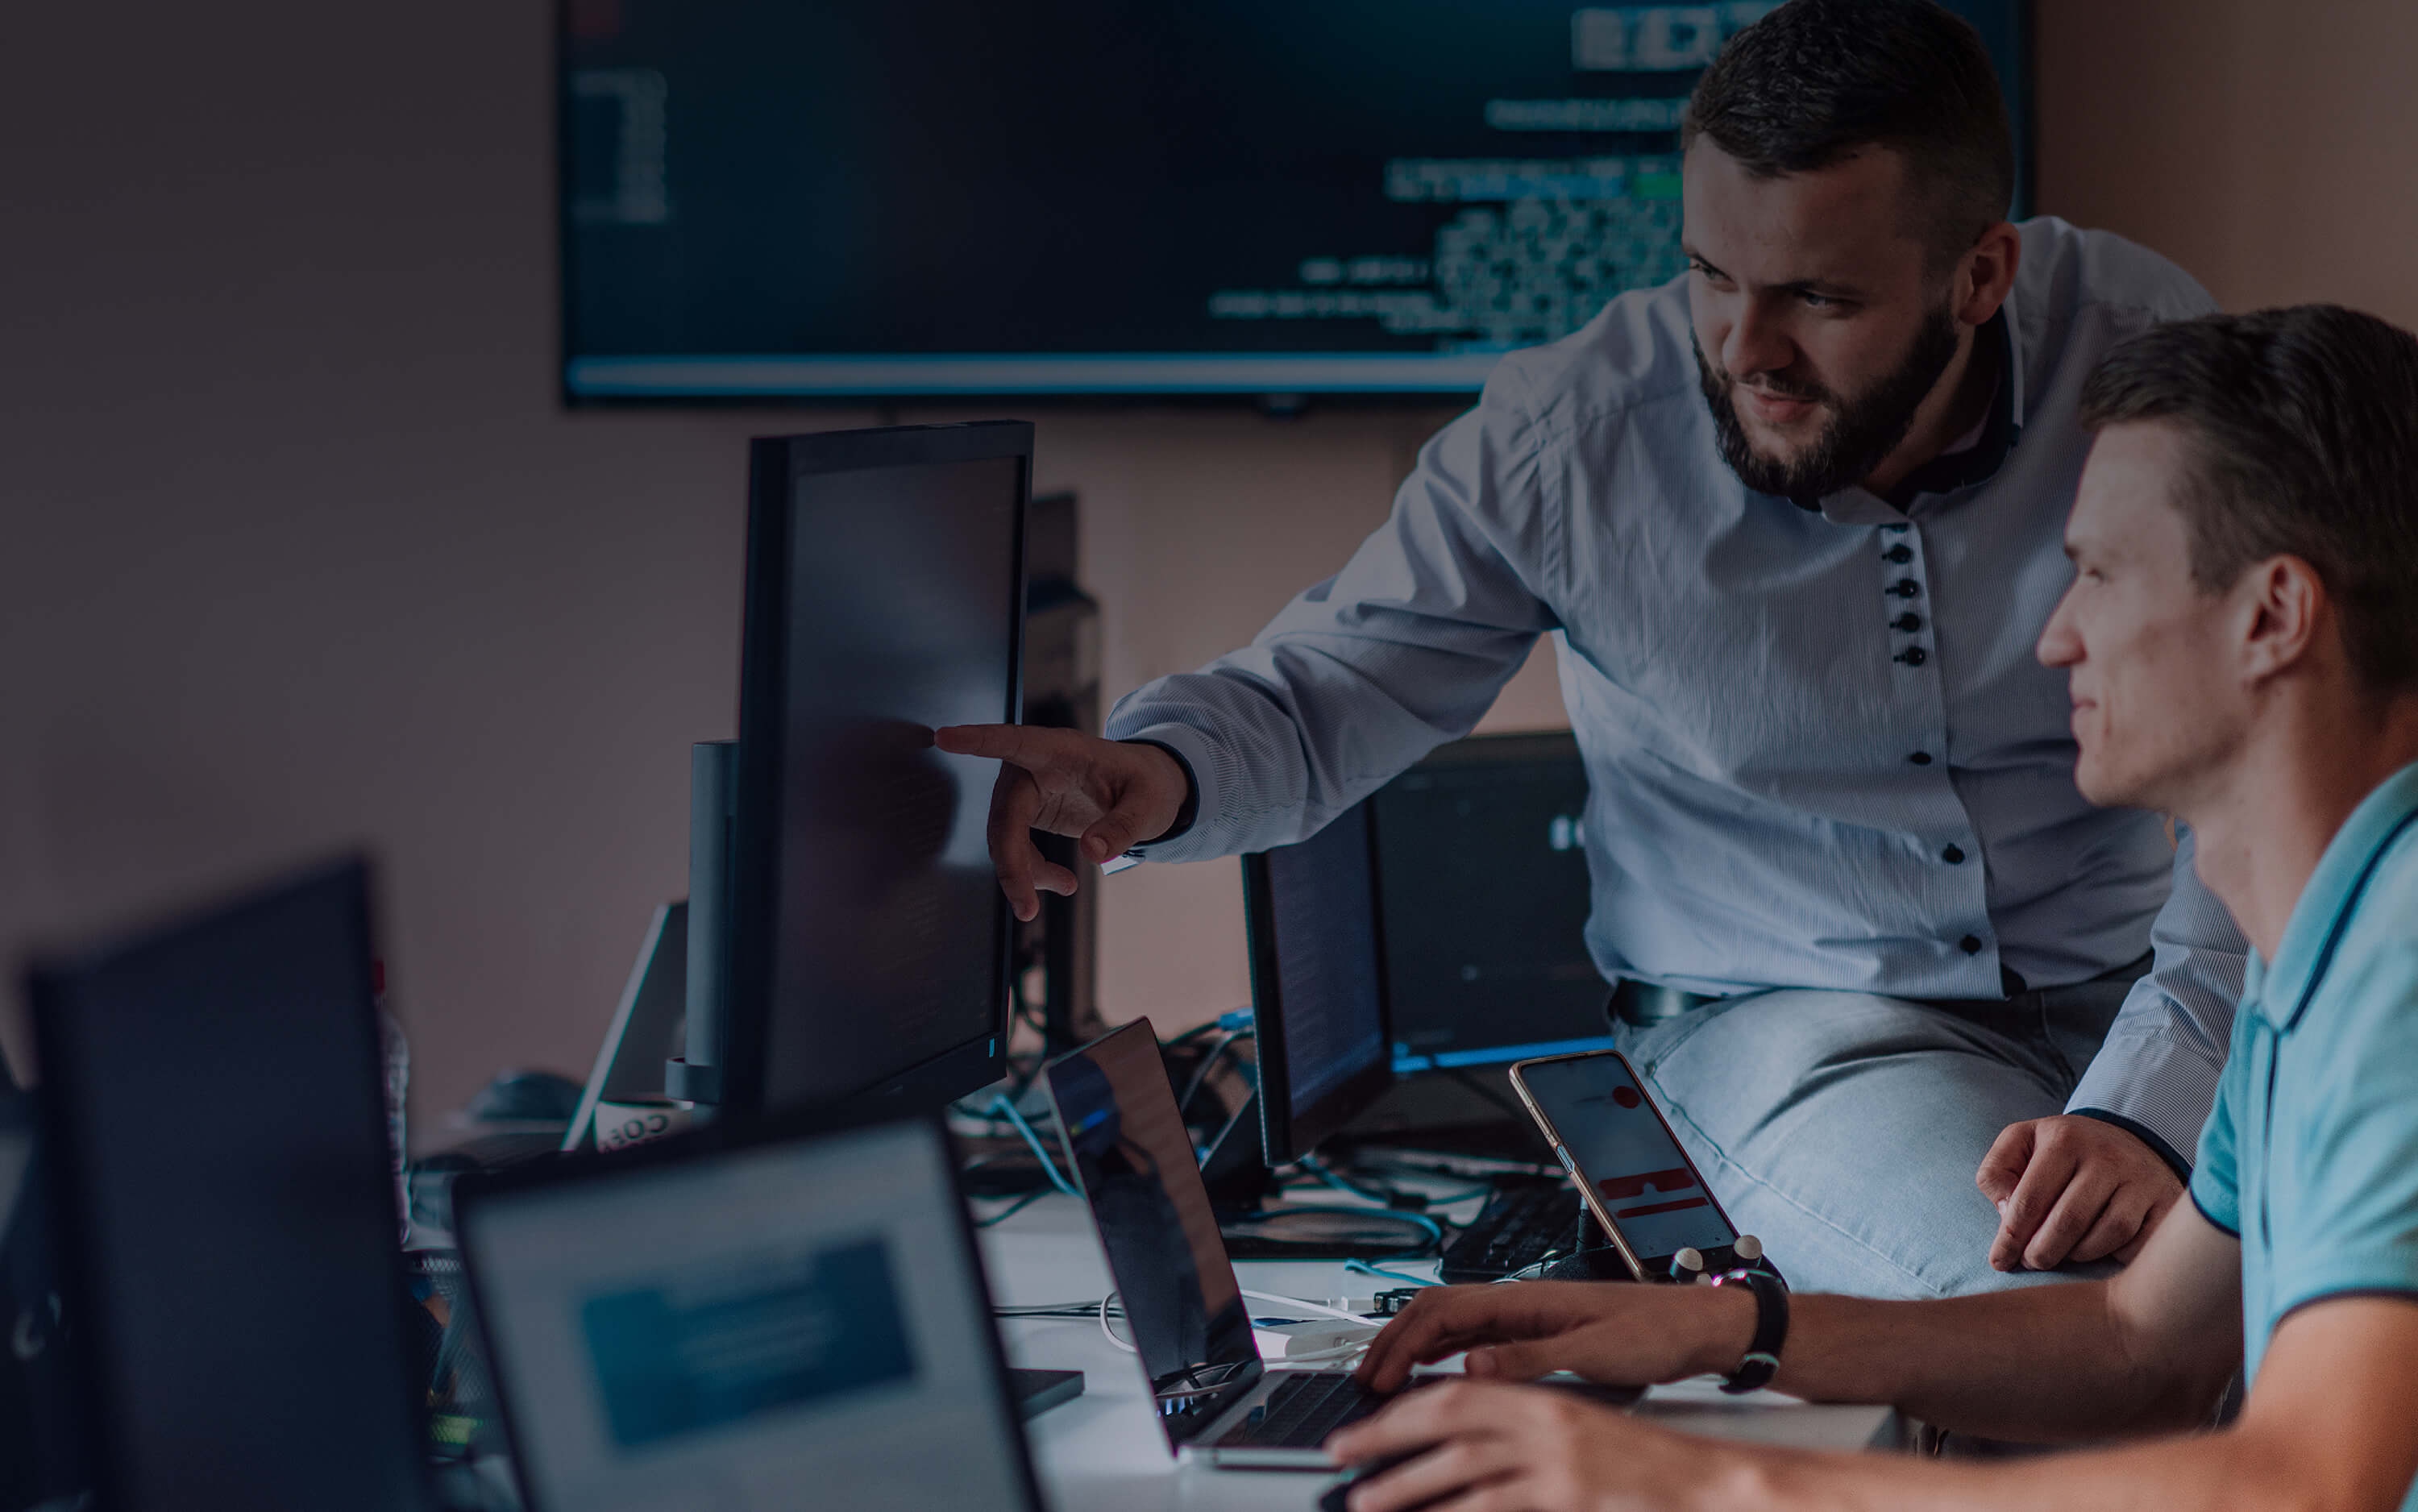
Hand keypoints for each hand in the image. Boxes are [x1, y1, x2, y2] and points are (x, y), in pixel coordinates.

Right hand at [930, 725, 1188, 921]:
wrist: (1148, 791)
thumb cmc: (1149, 784)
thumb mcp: (1151, 805)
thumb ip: (1124, 827)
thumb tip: (1092, 854)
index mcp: (1063, 750)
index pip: (1015, 741)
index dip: (979, 739)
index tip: (945, 736)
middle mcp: (1036, 766)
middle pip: (1005, 813)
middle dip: (1011, 861)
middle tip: (1026, 906)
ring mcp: (1029, 790)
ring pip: (1005, 836)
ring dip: (1023, 872)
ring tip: (1065, 889)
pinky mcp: (1030, 812)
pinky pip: (1015, 846)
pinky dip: (1032, 871)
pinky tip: (1062, 884)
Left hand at [1326, 1379, 1730, 1511]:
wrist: (1705, 1482)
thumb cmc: (1640, 1465)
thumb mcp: (1573, 1435)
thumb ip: (1518, 1435)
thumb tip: (1455, 1450)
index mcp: (1541, 1399)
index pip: (1456, 1391)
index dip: (1404, 1406)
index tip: (1365, 1425)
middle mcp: (1544, 1421)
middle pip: (1447, 1417)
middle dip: (1386, 1437)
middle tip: (1342, 1457)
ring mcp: (1556, 1461)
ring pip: (1460, 1465)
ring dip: (1405, 1483)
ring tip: (1366, 1499)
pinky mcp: (1568, 1495)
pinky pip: (1493, 1504)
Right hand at [1352, 1280, 1751, 1394]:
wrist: (1696, 1326)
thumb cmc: (1655, 1332)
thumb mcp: (1594, 1352)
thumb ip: (1531, 1358)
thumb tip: (1474, 1365)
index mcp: (1526, 1300)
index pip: (1443, 1311)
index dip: (1403, 1342)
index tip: (1379, 1376)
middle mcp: (1520, 1302)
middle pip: (1437, 1311)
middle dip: (1395, 1341)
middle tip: (1367, 1379)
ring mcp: (1528, 1316)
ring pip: (1453, 1323)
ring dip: (1415, 1346)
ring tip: (1389, 1378)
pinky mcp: (1539, 1332)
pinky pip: (1476, 1337)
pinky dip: (1444, 1353)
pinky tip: (1439, 1373)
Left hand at [1975, 1114, 2182, 1269]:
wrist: (2127, 1141)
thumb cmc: (2063, 1151)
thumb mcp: (2021, 1143)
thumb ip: (1997, 1173)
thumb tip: (2007, 1215)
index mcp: (2064, 1138)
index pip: (2029, 1200)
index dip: (2010, 1238)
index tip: (2000, 1261)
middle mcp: (2108, 1156)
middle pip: (2067, 1222)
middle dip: (2041, 1253)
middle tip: (2032, 1262)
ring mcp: (2142, 1180)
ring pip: (2105, 1237)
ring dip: (2077, 1256)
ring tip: (2063, 1253)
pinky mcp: (2167, 1204)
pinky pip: (2138, 1245)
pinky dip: (2114, 1256)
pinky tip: (2099, 1251)